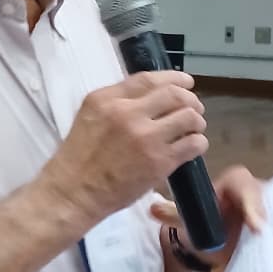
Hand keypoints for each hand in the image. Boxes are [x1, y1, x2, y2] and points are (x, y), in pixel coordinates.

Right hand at [41, 71, 207, 229]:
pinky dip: (198, 143)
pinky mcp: (159, 162)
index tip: (186, 82)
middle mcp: (127, 113)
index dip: (174, 78)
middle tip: (194, 108)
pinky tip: (193, 146)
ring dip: (196, 121)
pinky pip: (193, 144)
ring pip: (189, 117)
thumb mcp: (89, 116)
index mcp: (107, 99)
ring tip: (194, 129)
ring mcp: (146, 138)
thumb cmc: (79, 157)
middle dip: (190, 99)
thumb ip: (117, 102)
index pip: (149, 79)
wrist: (74, 193)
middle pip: (174, 94)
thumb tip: (152, 96)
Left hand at [152, 164, 265, 271]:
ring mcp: (268, 208)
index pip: (243, 182)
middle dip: (263, 215)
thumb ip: (173, 213)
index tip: (255, 225)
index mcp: (234, 183)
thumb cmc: (205, 217)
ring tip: (267, 244)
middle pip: (265, 198)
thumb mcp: (188, 216)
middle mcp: (255, 192)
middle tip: (261, 233)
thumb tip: (153, 209)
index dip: (250, 201)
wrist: (217, 232)